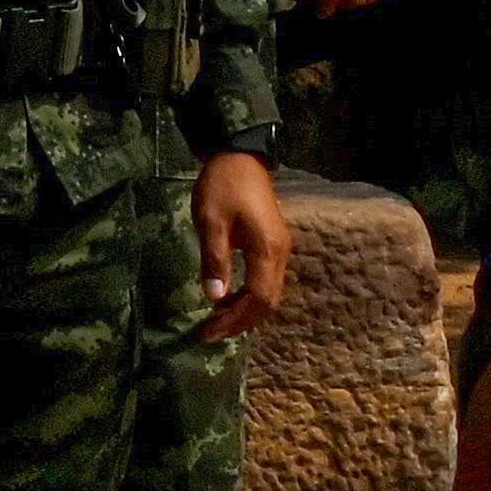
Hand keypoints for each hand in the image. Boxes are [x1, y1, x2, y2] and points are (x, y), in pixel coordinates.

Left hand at [192, 154, 290, 340]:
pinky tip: (229, 300)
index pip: (258, 298)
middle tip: (211, 333)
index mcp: (268, 249)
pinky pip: (267, 282)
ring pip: (270, 294)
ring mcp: (281, 250)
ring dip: (246, 312)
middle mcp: (281, 254)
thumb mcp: (211, 221)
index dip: (235, 320)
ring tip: (217, 322)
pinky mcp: (274, 245)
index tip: (209, 332)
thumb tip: (215, 298)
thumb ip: (215, 259)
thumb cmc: (223, 186)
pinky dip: (250, 297)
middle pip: (268, 302)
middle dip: (241, 322)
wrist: (240, 157)